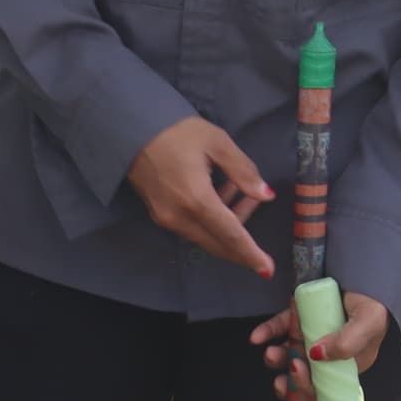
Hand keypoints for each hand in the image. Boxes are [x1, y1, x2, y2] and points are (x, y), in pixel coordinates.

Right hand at [126, 116, 274, 277]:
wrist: (133, 130)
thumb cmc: (178, 131)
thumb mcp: (218, 143)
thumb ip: (244, 172)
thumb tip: (266, 195)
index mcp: (196, 200)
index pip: (230, 236)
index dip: (251, 253)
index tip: (268, 270)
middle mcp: (179, 217)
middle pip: (218, 242)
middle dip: (243, 236)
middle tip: (256, 203)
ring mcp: (166, 219)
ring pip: (205, 235)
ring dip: (228, 222)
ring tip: (241, 189)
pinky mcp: (159, 215)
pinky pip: (192, 227)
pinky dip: (211, 219)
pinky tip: (220, 191)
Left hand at [252, 288, 389, 400]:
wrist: (366, 271)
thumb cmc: (374, 302)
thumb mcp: (368, 324)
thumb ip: (347, 344)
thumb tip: (315, 355)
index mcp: (346, 364)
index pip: (323, 385)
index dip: (304, 388)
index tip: (291, 380)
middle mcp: (327, 355)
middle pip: (304, 373)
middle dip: (287, 373)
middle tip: (278, 362)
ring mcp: (312, 336)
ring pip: (290, 353)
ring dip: (276, 357)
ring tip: (269, 351)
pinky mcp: (300, 318)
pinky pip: (281, 329)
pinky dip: (268, 333)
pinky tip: (257, 336)